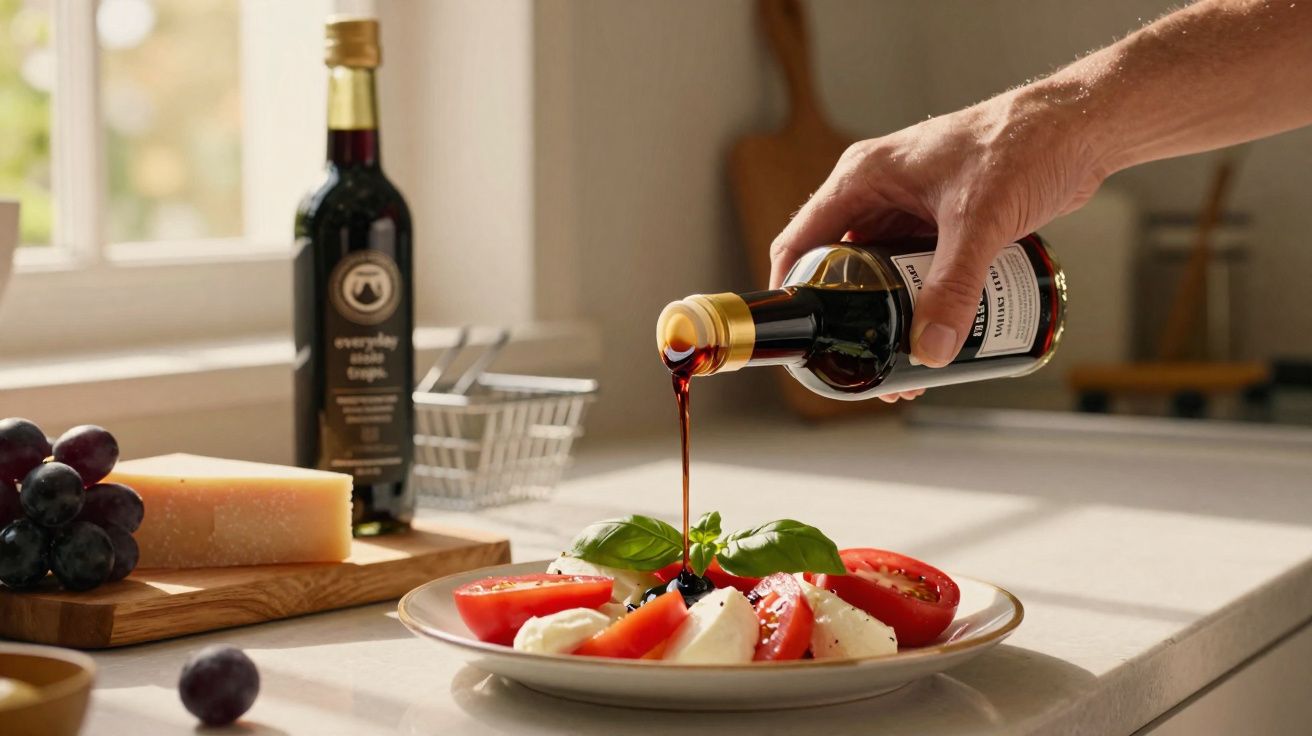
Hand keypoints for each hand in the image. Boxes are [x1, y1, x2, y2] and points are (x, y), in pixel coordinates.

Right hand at [769, 87, 1109, 371]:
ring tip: (902, 364)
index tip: (800, 338)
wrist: (1081, 129)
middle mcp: (878, 193)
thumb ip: (953, 287)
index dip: (791, 292)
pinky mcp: (940, 224)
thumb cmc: (1024, 144)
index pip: (802, 241)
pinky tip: (932, 335)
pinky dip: (917, 304)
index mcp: (863, 177)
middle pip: (838, 267)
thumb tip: (930, 348)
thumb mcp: (980, 221)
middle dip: (848, 319)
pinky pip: (914, 273)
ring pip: (879, 275)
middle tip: (862, 362)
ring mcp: (909, 209)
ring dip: (885, 317)